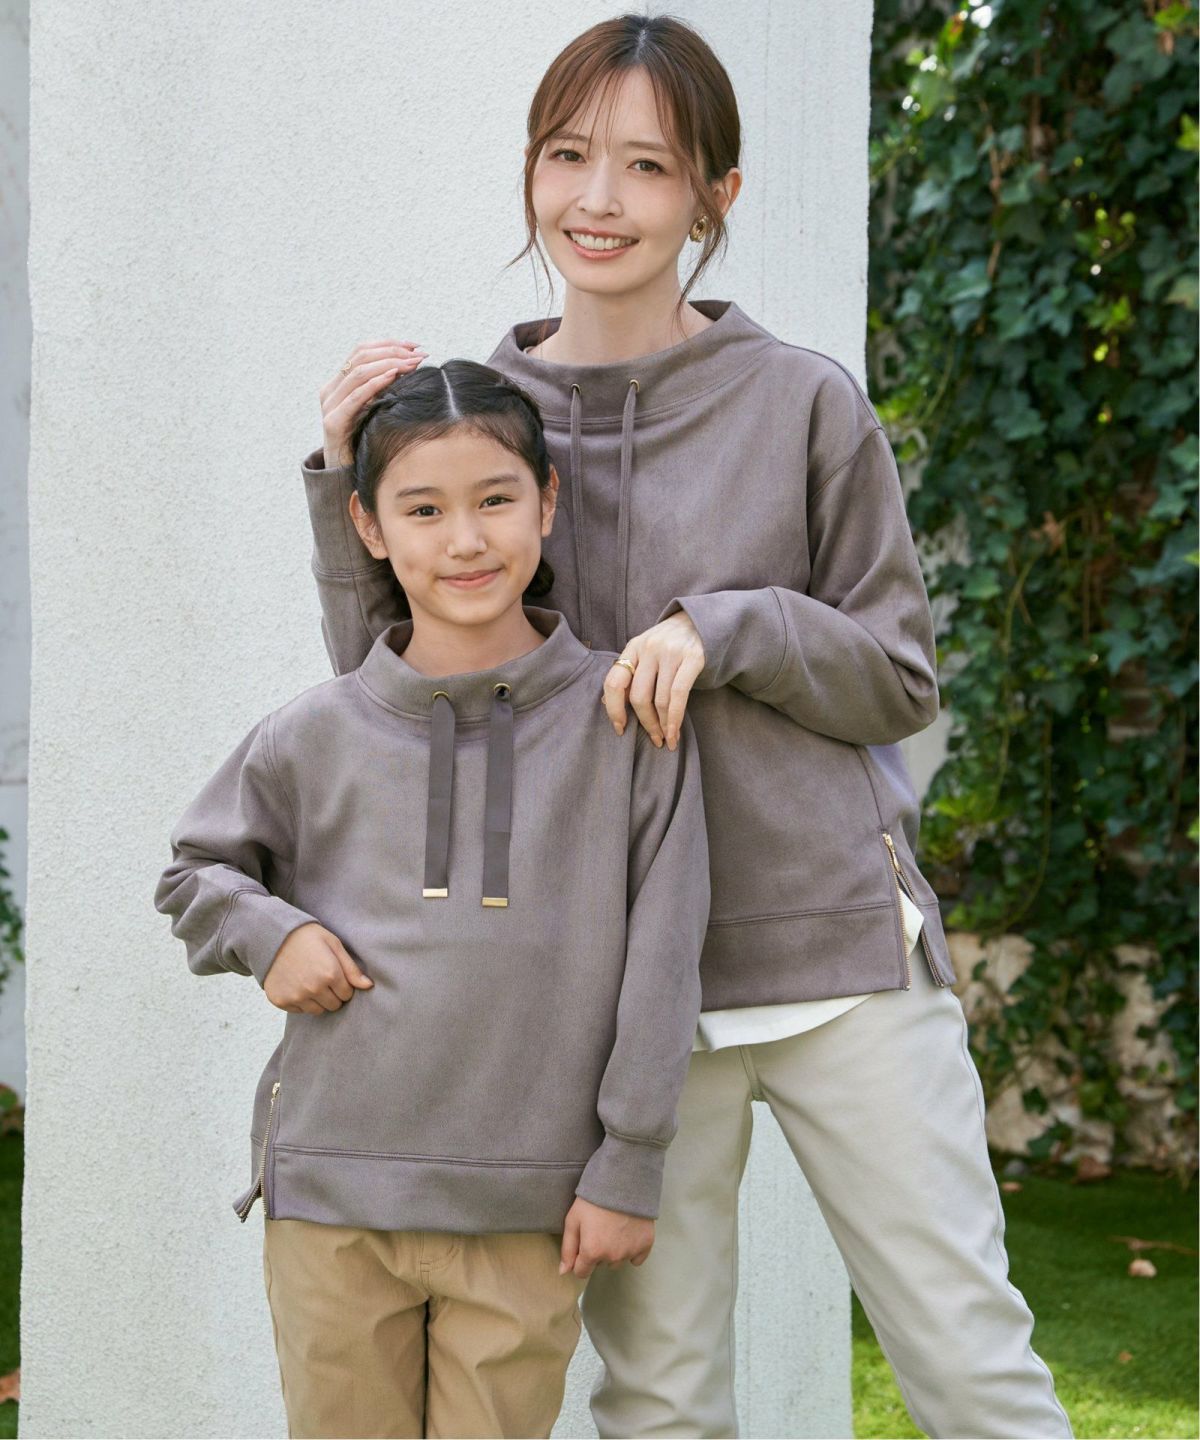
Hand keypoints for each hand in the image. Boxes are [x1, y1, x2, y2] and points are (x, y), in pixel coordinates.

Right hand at [263, 922, 373, 1013]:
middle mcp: (313, 989)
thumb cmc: (308, 937)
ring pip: (317, 1011)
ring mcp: (296, 996)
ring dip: (318, 1000)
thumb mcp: (334, 945)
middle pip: (334, 1005)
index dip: (343, 985)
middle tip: (323, 978)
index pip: (347, 994)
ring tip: (310, 981)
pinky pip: (299, 1011)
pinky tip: (297, 985)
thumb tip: (368, 986)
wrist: (274, 935)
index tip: (335, 975)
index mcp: (330, 974)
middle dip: (333, 994)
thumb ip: (352, 969)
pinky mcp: (281, 1001)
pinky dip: (300, 1002)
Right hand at [320, 339, 428, 467]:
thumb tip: (412, 365)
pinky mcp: (333, 422)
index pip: (362, 351)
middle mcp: (330, 390)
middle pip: (361, 357)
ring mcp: (329, 405)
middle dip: (393, 352)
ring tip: (411, 363)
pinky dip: (375, 383)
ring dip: (388, 364)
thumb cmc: (364, 442)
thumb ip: (385, 389)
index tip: (414, 345)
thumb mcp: (376, 410)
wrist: (344, 475)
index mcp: (338, 384)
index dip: (388, 344)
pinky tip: (393, 376)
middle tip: (418, 354)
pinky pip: (355, 397)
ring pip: (358, 372)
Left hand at [559, 1195, 654, 1278]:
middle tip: (599, 1228)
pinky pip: (636, 1258)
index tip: (583, 1243)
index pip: (581, 1272)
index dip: (579, 1259)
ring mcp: (630, 1252)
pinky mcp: (646, 1245)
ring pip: (618, 1261)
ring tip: (613, 1227)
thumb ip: (568, 1248)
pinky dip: (631, 1249)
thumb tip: (564, 1272)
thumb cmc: (594, 1198)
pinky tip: (628, 1232)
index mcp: (592, 1252)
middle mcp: (612, 1257)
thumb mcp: (573, 1219)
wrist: (623, 1180)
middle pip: (601, 1264)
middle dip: (598, 1252)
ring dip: (614, 1250)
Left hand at [601, 612, 704, 749]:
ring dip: (663, 726)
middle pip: (638, 696)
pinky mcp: (692, 658)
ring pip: (660, 699)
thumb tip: (607, 702)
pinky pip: (679, 695)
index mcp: (633, 647)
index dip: (614, 709)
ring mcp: (670, 653)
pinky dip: (675, 718)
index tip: (620, 728)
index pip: (614, 682)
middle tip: (654, 739)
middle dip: (646, 723)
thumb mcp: (644, 651)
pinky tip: (675, 732)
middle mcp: (649, 648)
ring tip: (667, 739)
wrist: (700, 620)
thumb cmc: (669, 642)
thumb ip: (630, 673)